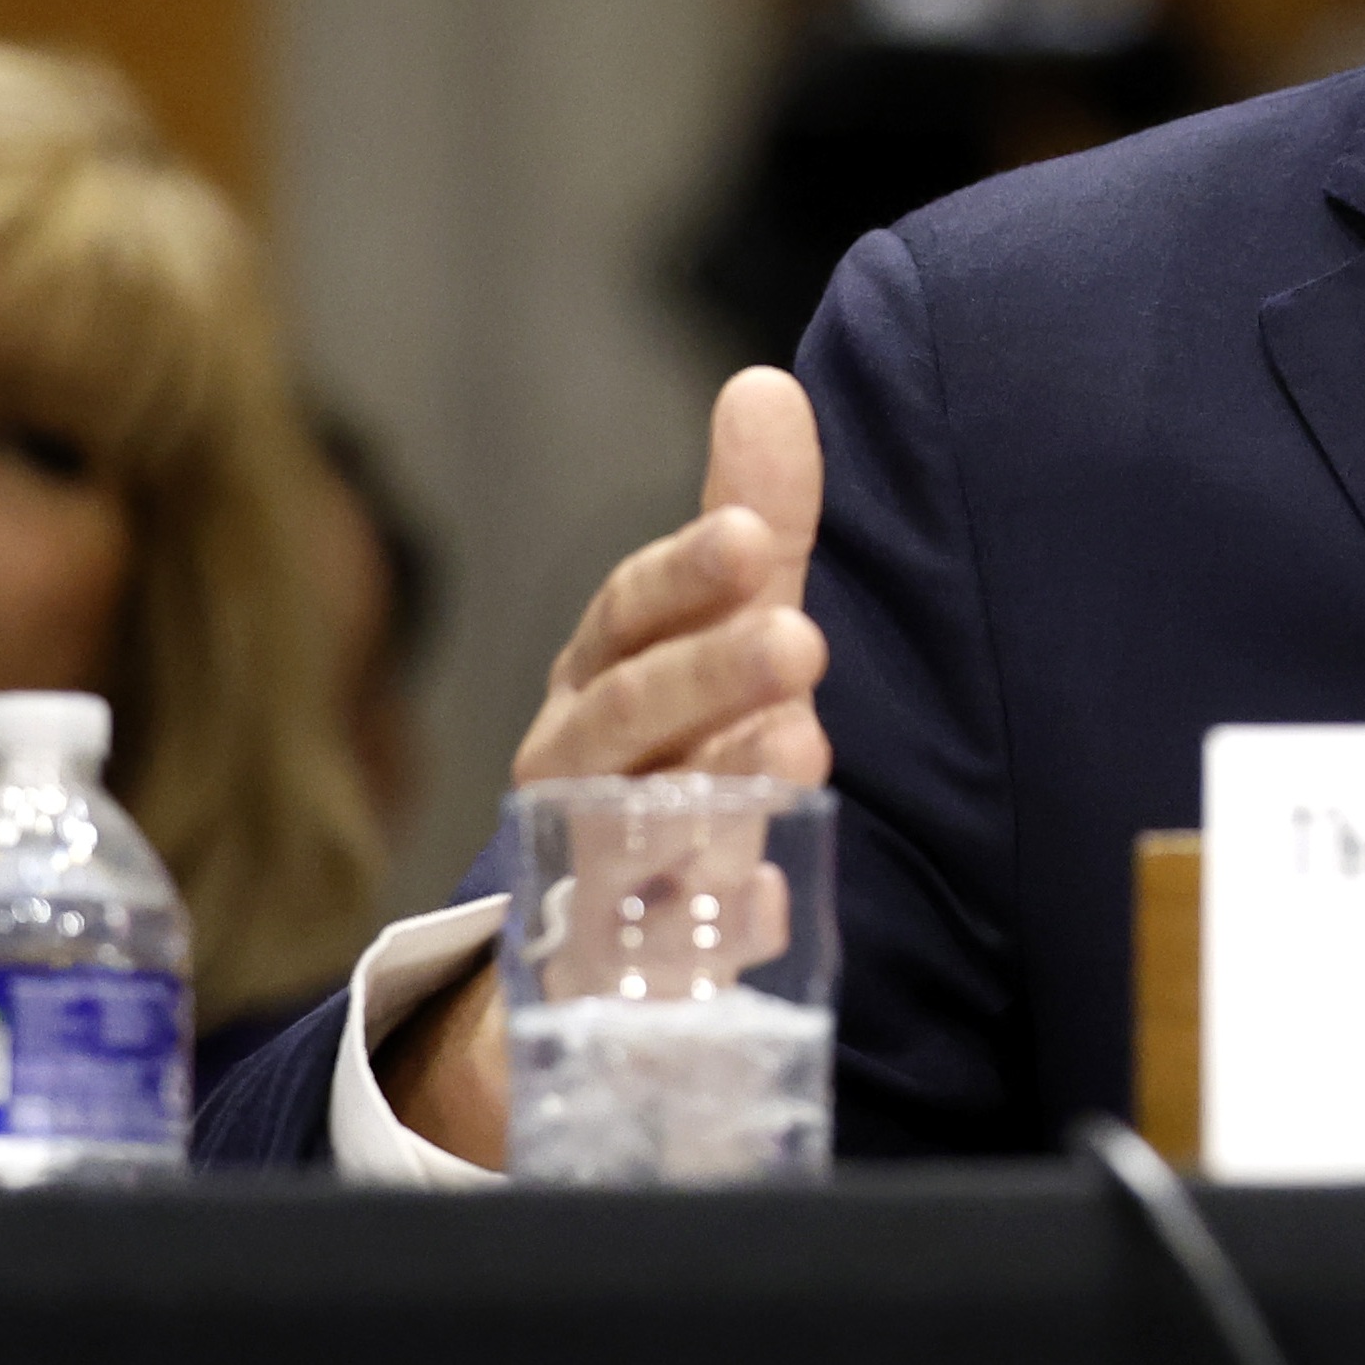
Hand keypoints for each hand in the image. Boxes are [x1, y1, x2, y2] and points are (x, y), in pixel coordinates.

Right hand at [381, 369, 828, 1164]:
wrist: (565, 965)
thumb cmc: (657, 763)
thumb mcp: (703, 643)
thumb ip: (747, 526)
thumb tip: (768, 384)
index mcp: (595, 686)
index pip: (623, 619)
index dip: (682, 576)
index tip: (751, 539)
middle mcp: (572, 776)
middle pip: (621, 722)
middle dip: (704, 678)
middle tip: (798, 639)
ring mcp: (580, 877)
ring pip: (631, 832)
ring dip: (713, 789)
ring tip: (799, 749)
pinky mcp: (607, 981)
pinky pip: (652, 957)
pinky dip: (710, 928)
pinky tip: (768, 898)